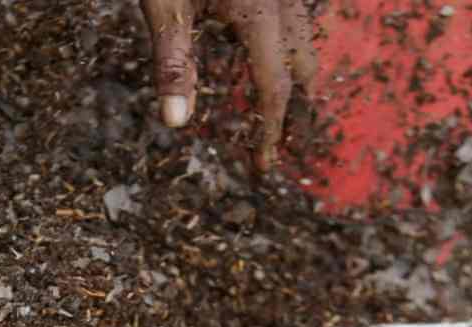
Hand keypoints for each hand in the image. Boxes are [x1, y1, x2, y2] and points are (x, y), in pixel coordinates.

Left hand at [140, 0, 317, 169]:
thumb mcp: (165, 10)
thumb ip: (172, 63)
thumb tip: (174, 121)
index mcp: (259, 11)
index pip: (275, 83)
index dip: (272, 128)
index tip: (264, 164)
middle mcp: (284, 1)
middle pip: (303, 67)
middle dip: (296, 113)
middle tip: (281, 150)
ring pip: (305, 45)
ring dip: (297, 85)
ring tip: (281, 119)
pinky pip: (294, 28)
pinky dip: (288, 57)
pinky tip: (265, 71)